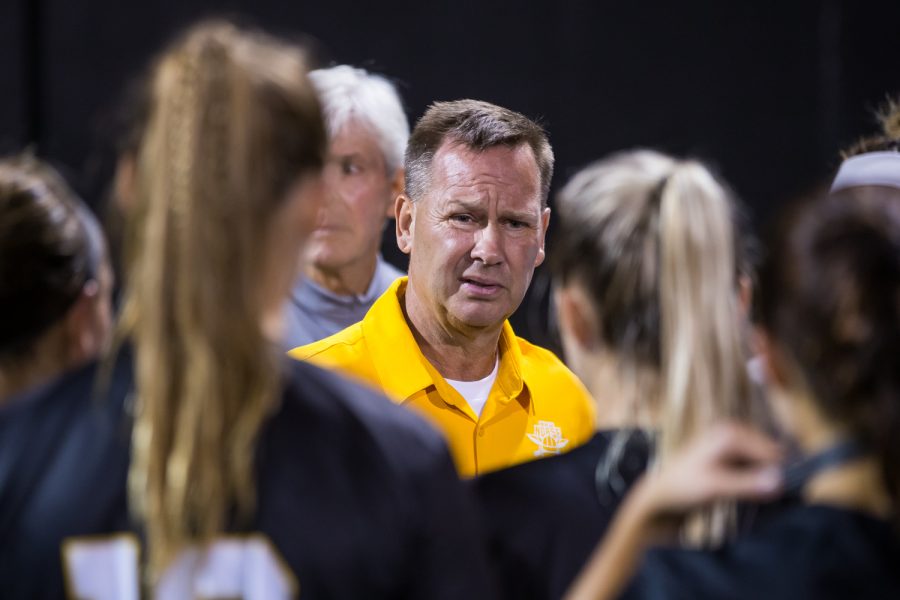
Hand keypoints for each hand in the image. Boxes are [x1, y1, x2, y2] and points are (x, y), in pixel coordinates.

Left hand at [635, 422, 783, 520]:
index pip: (772, 451)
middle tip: (778, 497)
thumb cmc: (682, 488)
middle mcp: (732, 433)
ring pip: (763, 462)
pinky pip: (754, 467)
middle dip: (774, 474)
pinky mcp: (729, 459)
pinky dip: (757, 480)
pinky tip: (755, 494)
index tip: (790, 493)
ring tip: (765, 497)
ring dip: (766, 479)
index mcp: (730, 433)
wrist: (659, 498)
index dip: (781, 473)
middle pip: (770, 454)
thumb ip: (748, 484)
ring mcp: (730, 445)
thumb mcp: (716, 487)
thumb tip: (781, 481)